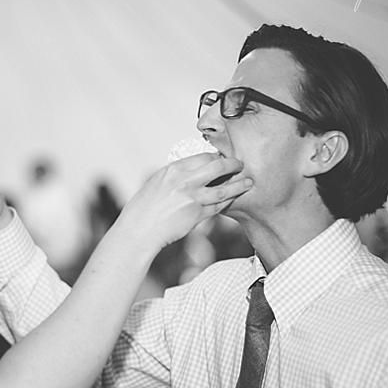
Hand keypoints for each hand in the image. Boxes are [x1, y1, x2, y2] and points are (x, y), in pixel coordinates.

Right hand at [112, 153, 250, 251]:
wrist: (139, 230)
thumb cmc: (143, 208)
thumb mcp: (157, 182)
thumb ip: (176, 175)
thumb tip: (192, 171)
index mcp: (174, 169)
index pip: (203, 157)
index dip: (217, 156)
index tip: (222, 158)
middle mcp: (185, 181)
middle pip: (218, 167)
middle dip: (233, 164)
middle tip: (240, 164)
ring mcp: (192, 198)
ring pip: (224, 189)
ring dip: (239, 185)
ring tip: (248, 182)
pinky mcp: (197, 215)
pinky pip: (218, 206)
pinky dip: (228, 201)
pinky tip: (234, 198)